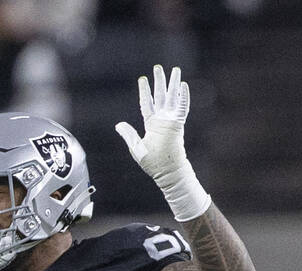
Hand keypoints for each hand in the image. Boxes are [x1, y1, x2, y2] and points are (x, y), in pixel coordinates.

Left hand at [115, 65, 188, 181]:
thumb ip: (128, 134)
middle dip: (159, 81)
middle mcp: (161, 119)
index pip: (147, 103)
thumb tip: (118, 125)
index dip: (144, 91)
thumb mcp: (136, 147)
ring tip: (174, 70)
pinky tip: (183, 85)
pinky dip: (183, 96)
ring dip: (173, 83)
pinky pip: (182, 107)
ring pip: (172, 97)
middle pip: (160, 96)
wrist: (166, 171)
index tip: (142, 79)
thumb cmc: (152, 163)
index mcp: (151, 124)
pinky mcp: (179, 124)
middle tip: (158, 67)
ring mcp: (171, 121)